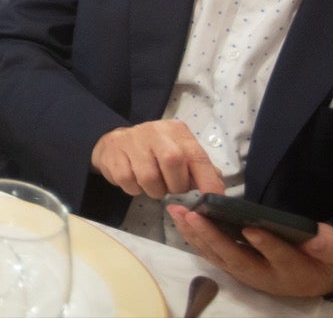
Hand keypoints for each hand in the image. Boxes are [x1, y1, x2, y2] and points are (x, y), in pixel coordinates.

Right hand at [89, 120, 226, 198]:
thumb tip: (218, 188)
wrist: (115, 143)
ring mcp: (132, 140)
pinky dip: (134, 189)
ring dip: (153, 190)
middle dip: (174, 185)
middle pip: (173, 163)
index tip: (213, 202)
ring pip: (149, 177)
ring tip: (152, 184)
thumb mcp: (180, 153)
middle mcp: (155, 131)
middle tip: (169, 186)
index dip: (207, 181)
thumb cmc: (155, 152)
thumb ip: (200, 169)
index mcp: (177, 131)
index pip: (197, 157)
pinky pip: (128, 182)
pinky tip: (135, 180)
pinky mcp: (113, 152)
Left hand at [168, 204, 332, 298]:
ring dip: (196, 235)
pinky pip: (214, 255)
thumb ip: (324, 245)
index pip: (278, 257)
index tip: (251, 229)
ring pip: (219, 256)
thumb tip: (316, 239)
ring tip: (178, 213)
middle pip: (236, 257)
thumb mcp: (331, 250)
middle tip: (193, 215)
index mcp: (292, 270)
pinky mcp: (237, 268)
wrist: (319, 278)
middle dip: (212, 237)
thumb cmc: (323, 259)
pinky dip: (197, 238)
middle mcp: (265, 276)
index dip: (265, 244)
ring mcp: (248, 274)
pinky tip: (183, 221)